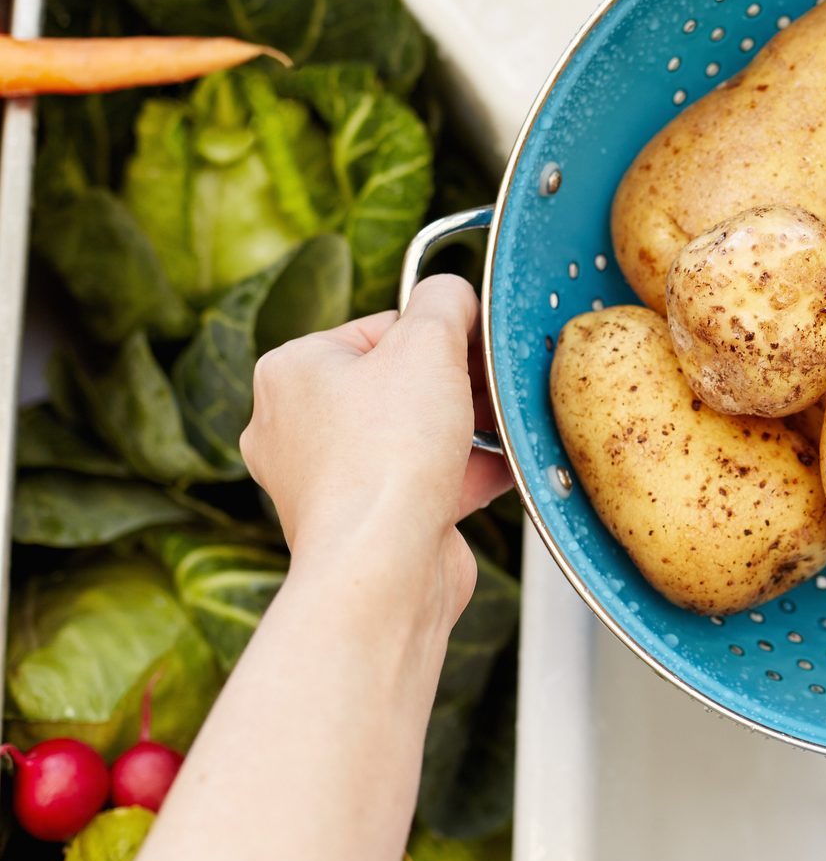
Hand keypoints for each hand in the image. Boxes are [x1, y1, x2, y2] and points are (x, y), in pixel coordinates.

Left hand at [239, 274, 508, 629]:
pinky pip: (419, 482)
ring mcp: (325, 479)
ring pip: (410, 435)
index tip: (474, 349)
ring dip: (464, 431)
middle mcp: (294, 425)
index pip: (379, 327)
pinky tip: (499, 469)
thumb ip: (445, 300)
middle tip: (490, 390)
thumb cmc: (388, 457)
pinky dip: (461, 474)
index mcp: (291, 370)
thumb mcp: (429, 343)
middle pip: (396, 383)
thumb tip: (454, 293)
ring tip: (499, 431)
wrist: (383, 567)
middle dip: (454, 386)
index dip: (437, 335)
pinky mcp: (361, 522)